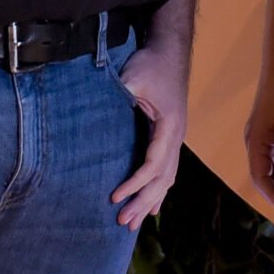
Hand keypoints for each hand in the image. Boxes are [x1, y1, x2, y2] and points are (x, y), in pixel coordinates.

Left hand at [111, 34, 190, 228]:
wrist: (169, 51)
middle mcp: (176, 137)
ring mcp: (176, 138)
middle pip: (163, 179)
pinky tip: (153, 207)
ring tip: (134, 222)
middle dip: (143, 202)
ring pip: (167, 178)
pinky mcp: (169, 136)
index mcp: (170, 126)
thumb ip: (122, 94)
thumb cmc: (152, 64)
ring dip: (151, 201)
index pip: (154, 164)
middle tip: (122, 222)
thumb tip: (97, 108)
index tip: (115, 197)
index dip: (135, 183)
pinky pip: (168, 170)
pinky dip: (160, 191)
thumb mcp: (134, 77)